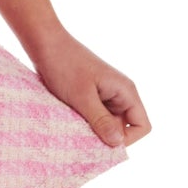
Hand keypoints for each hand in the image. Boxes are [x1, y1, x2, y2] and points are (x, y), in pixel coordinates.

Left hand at [27, 30, 149, 150]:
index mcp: (126, 91)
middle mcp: (120, 94)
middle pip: (123, 128)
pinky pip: (94, 117)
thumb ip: (101, 120)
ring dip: (92, 129)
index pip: (142, 126)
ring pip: (106, 124)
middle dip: (106, 136)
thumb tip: (117, 143)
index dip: (126, 139)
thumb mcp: (82, 97)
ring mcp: (105, 96)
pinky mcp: (91, 97)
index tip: (102, 141)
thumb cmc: (65, 66)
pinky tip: (69, 119)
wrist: (45, 44)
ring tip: (73, 125)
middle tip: (82, 136)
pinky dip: (84, 122)